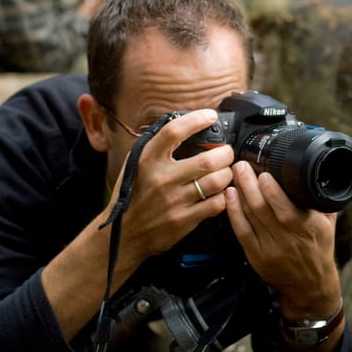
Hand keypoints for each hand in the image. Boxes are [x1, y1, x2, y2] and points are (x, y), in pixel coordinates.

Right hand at [114, 109, 233, 262]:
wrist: (124, 235)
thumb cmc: (132, 196)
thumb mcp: (135, 165)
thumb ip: (156, 147)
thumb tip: (183, 126)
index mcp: (147, 159)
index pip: (174, 131)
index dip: (196, 120)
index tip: (210, 116)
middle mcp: (161, 178)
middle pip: (208, 159)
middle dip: (225, 153)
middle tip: (226, 153)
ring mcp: (174, 200)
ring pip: (217, 181)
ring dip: (228, 174)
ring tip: (226, 172)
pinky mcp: (184, 220)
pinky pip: (216, 203)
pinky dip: (225, 196)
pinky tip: (222, 193)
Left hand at [224, 161, 341, 320]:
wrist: (310, 285)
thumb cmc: (319, 250)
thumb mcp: (328, 224)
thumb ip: (323, 200)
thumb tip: (321, 173)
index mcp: (309, 228)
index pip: (287, 208)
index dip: (272, 191)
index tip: (263, 173)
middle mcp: (289, 239)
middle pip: (263, 208)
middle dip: (249, 184)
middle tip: (241, 166)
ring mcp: (271, 249)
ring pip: (250, 217)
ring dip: (240, 194)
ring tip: (234, 176)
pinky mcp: (257, 256)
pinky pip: (241, 231)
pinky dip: (234, 212)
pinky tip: (230, 197)